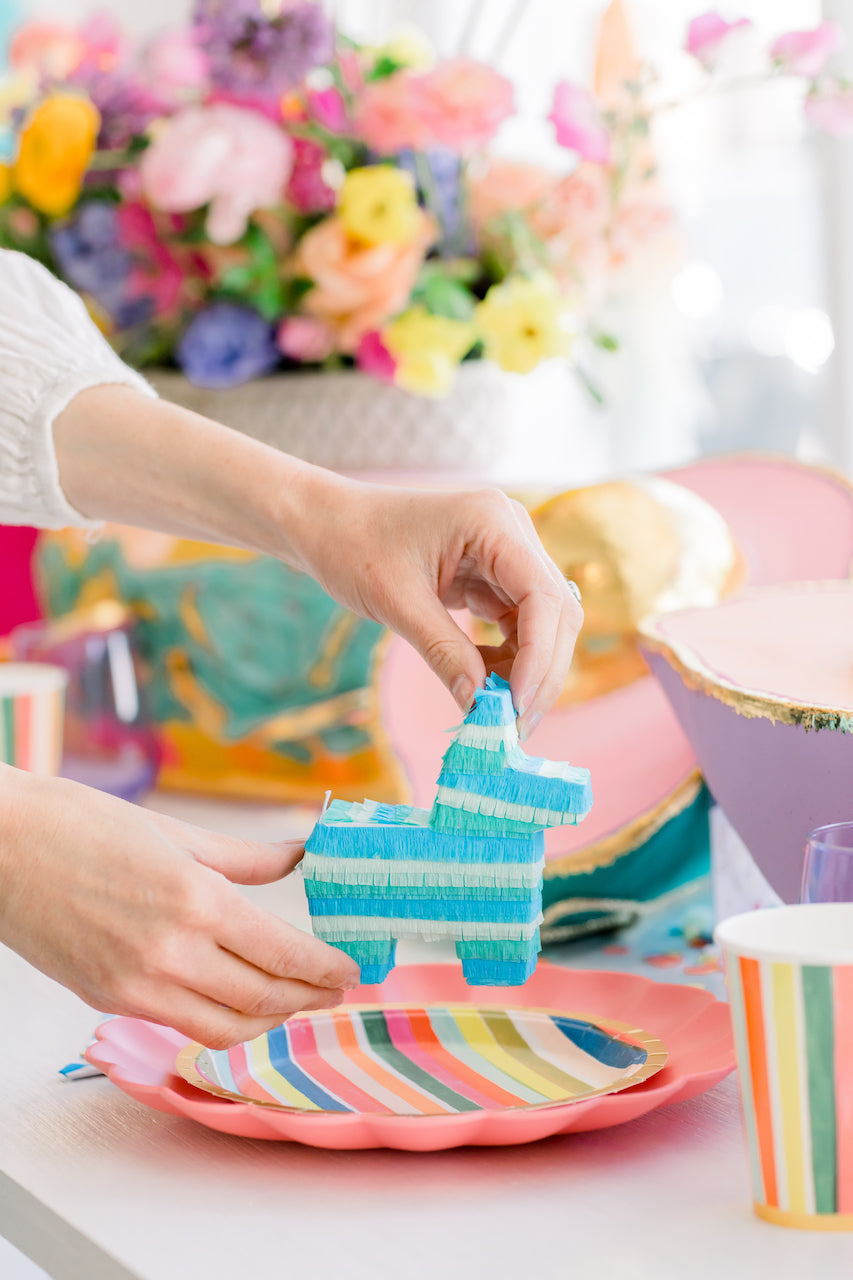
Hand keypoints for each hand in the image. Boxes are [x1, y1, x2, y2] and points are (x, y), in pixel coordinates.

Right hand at [0, 766, 358, 1047]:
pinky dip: (222, 1021)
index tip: (353, 970)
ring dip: (271, 1020)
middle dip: (311, 998)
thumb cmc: (83, 824)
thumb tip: (302, 853)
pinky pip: (183, 1024)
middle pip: (264, 1000)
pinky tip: (238, 1002)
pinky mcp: (109, 999)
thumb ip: (248, 857)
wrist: (0, 847)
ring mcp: (136, 985)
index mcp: (195, 900)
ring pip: (227, 1027)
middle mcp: (170, 953)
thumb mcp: (176, 831)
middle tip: (337, 990)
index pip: (283, 955)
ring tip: (295, 1002)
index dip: (327, 969)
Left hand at [296, 482, 582, 739]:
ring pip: (542, 623)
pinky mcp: (493, 575)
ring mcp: (506, 553)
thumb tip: (480, 706)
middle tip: (513, 726)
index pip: (543, 596)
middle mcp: (511, 532)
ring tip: (493, 711)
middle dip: (540, 672)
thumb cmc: (352, 546)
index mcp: (493, 521)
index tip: (515, 706)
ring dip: (526, 670)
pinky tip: (481, 682)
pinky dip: (507, 659)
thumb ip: (443, 652)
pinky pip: (517, 624)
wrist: (324, 523)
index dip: (540, 656)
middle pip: (555, 612)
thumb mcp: (396, 603)